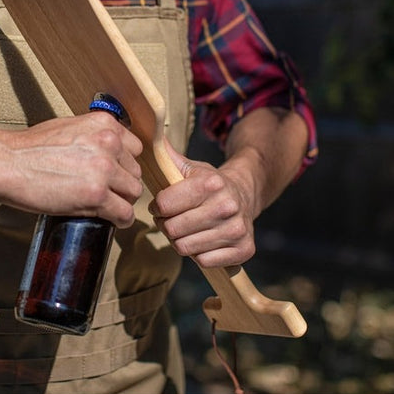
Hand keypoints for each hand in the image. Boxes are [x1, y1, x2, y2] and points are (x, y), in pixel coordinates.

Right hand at [0, 112, 143, 227]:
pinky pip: (124, 213)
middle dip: (122, 184)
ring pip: (133, 193)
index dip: (124, 164)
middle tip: (105, 192)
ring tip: (104, 205)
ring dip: (121, 201)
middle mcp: (109, 143)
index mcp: (105, 124)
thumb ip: (95, 136)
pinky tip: (110, 219)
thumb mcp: (70, 127)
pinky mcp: (96, 195)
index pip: (135, 148)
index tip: (114, 173)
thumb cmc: (30, 148)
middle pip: (135, 172)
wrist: (8, 164)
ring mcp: (104, 169)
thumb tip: (110, 152)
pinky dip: (120, 220)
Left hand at [149, 141, 258, 267]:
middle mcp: (227, 206)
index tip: (163, 205)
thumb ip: (165, 156)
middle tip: (174, 220)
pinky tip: (204, 240)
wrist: (245, 194)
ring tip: (188, 230)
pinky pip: (204, 262)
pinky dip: (199, 255)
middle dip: (167, 225)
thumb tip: (147, 131)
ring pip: (186, 248)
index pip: (164, 205)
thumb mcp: (188, 167)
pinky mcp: (244, 250)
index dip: (158, 207)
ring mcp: (237, 229)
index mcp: (211, 183)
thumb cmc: (208, 184)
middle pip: (173, 229)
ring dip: (181, 241)